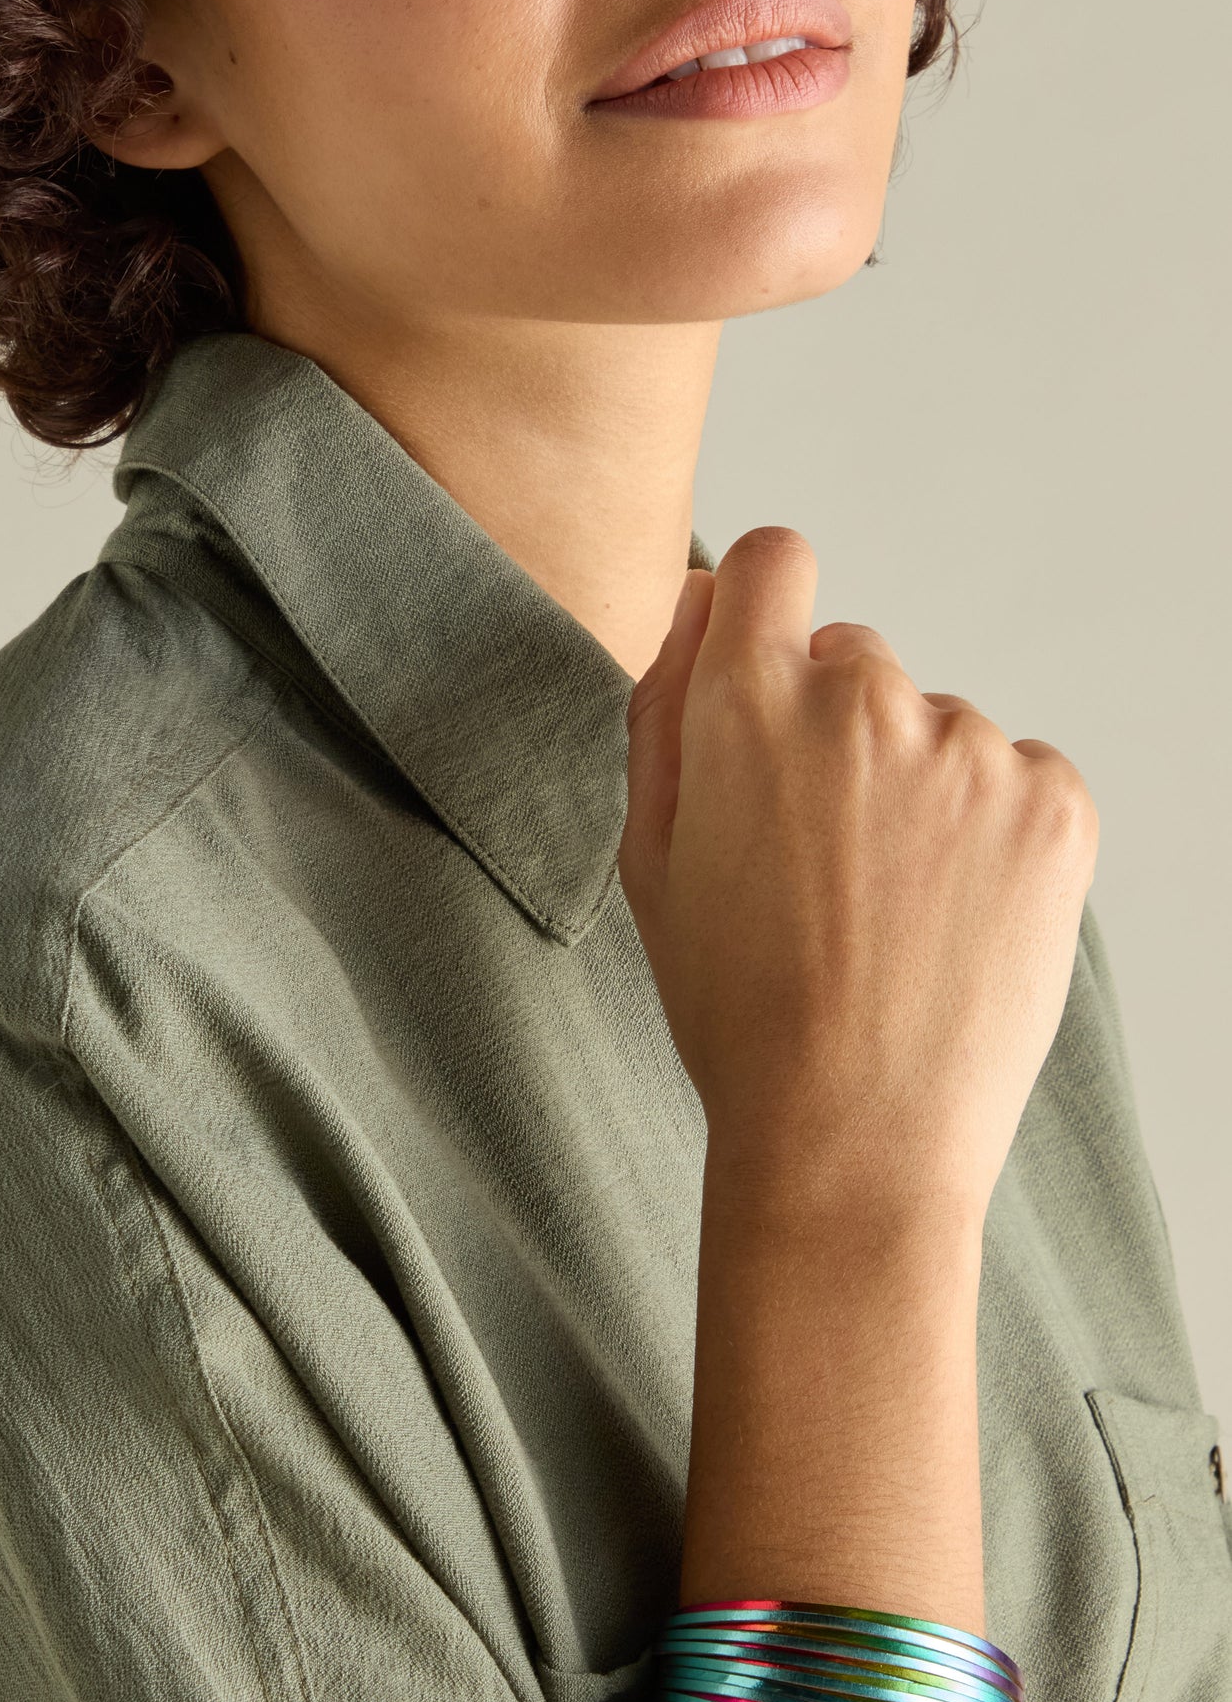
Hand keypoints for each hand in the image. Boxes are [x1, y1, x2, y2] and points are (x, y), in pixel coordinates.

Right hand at [618, 527, 1098, 1231]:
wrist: (851, 1139)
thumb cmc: (739, 1016)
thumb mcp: (650, 864)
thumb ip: (660, 712)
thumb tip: (693, 606)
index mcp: (747, 707)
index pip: (772, 563)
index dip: (765, 612)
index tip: (771, 676)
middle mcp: (864, 702)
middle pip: (856, 661)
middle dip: (836, 736)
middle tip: (822, 864)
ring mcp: (969, 749)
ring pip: (937, 731)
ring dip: (917, 793)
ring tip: (891, 916)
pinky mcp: (1052, 802)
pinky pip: (1017, 779)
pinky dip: (991, 835)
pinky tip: (951, 922)